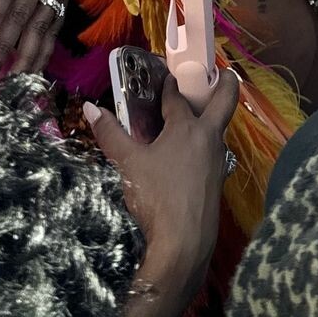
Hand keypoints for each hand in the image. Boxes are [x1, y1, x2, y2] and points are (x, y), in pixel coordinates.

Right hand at [84, 68, 240, 316]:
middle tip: (226, 73)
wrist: (184, 243)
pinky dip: (206, 147)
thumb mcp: (128, 163)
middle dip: (227, 85)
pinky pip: (214, 155)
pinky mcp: (217, 184)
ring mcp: (218, 163)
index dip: (169, 84)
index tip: (166, 74)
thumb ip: (110, 134)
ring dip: (213, 120)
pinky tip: (192, 158)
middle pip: (224, 104)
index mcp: (188, 129)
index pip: (178, 98)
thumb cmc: (157, 197)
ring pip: (218, 132)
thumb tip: (90, 108)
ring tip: (200, 116)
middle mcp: (209, 140)